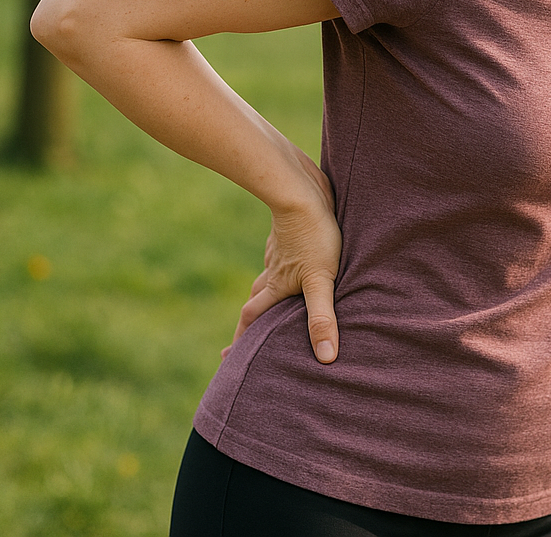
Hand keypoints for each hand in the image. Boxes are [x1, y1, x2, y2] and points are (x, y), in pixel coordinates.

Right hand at [223, 158, 341, 363]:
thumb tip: (326, 357)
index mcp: (276, 285)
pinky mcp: (292, 231)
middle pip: (255, 299)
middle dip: (249, 320)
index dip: (240, 340)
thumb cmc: (313, 236)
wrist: (301, 191)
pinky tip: (291, 259)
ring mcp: (281, 249)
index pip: (252, 318)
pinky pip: (282, 253)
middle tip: (241, 335)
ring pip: (267, 275)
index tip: (224, 358)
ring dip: (264, 290)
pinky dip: (281, 263)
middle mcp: (274, 270)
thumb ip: (321, 317)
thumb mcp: (320, 280)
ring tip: (267, 299)